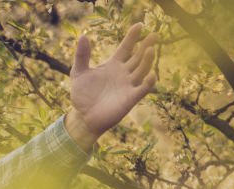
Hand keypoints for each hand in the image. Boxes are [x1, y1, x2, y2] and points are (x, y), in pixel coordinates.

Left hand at [66, 23, 157, 149]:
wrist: (83, 117)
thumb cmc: (82, 95)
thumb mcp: (78, 73)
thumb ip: (81, 56)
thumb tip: (83, 36)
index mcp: (113, 64)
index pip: (126, 47)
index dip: (132, 37)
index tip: (139, 25)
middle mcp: (124, 73)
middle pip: (138, 56)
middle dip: (146, 45)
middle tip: (154, 34)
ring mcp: (128, 85)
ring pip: (142, 70)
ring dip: (147, 60)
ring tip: (150, 49)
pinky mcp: (130, 99)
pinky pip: (143, 89)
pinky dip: (148, 82)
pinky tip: (151, 75)